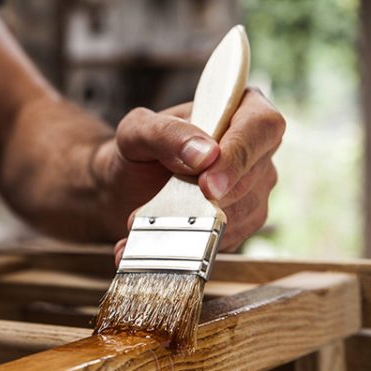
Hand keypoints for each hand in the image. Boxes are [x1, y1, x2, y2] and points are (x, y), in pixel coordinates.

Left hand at [90, 88, 284, 264]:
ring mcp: (255, 187)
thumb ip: (165, 133)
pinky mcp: (245, 221)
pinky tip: (163, 236)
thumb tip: (205, 154)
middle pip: (254, 175)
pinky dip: (193, 242)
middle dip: (209, 197)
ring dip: (197, 222)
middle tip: (165, 207)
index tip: (207, 184)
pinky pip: (230, 237)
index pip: (261, 126)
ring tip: (153, 221)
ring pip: (243, 211)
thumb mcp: (136, 132)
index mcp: (240, 109)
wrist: (127, 189)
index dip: (238, 155)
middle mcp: (256, 149)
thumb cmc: (137, 152)